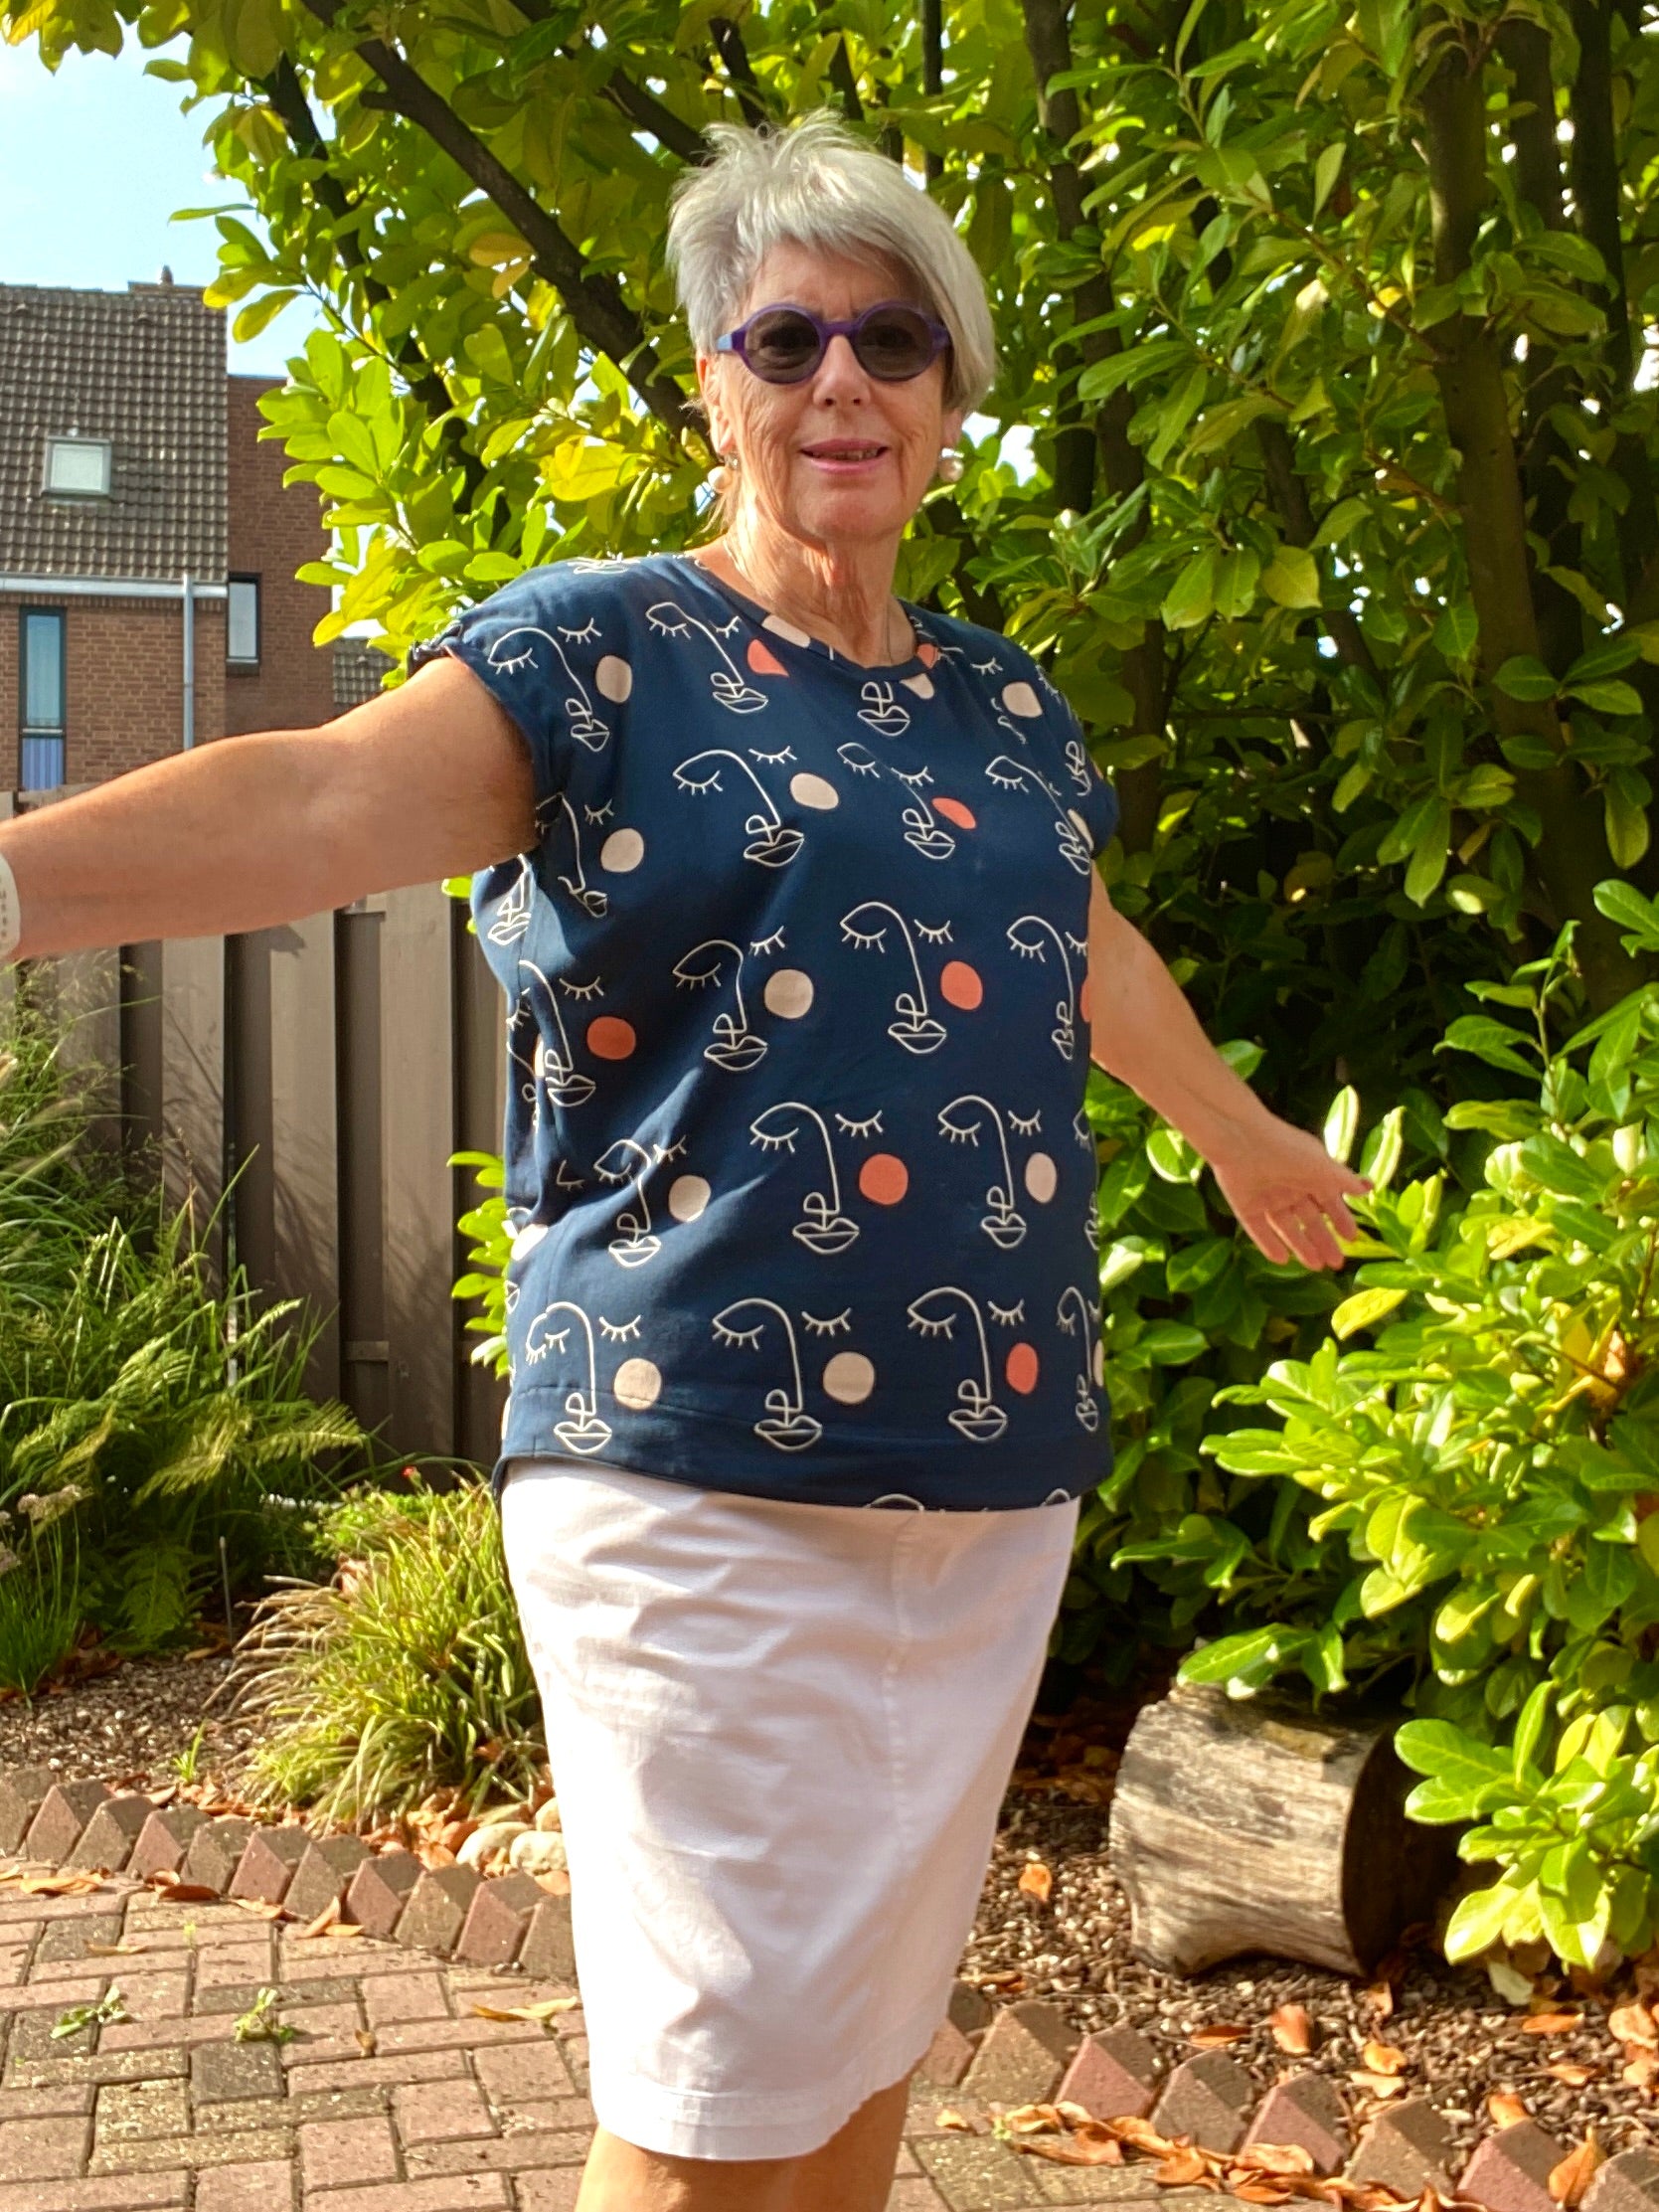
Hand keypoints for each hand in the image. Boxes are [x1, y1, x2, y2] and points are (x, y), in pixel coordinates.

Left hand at [1204, 1116, 1371, 1269]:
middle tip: (1337, 1264)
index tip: (1352, 1238)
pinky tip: (1283, 1260)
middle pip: (1309, 1220)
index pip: (1329, 1202)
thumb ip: (1343, 1180)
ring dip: (1301, 1246)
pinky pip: (1259, 1230)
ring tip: (1316, 1266)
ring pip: (1286, 1228)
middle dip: (1324, 1240)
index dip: (1340, 1219)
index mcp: (1310, 1174)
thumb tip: (1367, 1188)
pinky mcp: (1245, 1207)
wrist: (1241, 1141)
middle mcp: (1289, 1187)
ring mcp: (1266, 1197)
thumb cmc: (1287, 1150)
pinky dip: (1269, 1244)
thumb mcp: (1322, 1166)